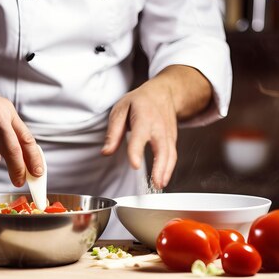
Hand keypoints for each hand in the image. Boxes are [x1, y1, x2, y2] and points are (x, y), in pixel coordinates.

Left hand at [102, 65, 211, 189]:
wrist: (163, 93)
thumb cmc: (140, 101)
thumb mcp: (121, 109)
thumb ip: (113, 131)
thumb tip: (106, 151)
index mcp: (144, 117)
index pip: (140, 136)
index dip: (137, 150)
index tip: (135, 164)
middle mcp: (159, 127)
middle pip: (162, 148)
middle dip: (160, 166)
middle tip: (155, 182)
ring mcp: (168, 134)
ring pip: (170, 154)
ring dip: (166, 171)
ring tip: (159, 185)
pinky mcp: (172, 139)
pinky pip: (172, 155)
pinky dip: (169, 169)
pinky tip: (163, 179)